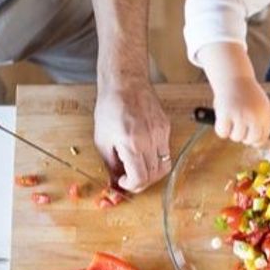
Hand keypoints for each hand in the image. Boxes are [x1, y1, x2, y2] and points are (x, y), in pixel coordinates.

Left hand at [93, 78, 171, 192]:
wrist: (125, 83)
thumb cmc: (110, 107)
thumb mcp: (102, 140)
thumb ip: (111, 165)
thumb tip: (115, 183)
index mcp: (132, 144)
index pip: (140, 178)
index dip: (132, 186)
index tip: (124, 182)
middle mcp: (150, 140)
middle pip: (154, 176)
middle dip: (141, 182)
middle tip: (130, 178)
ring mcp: (161, 133)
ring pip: (164, 166)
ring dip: (151, 173)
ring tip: (139, 168)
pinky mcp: (166, 128)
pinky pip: (166, 151)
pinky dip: (156, 158)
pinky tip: (144, 152)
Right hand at [211, 76, 269, 144]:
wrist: (233, 76)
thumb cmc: (246, 92)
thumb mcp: (259, 104)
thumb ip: (260, 121)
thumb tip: (258, 142)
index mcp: (264, 114)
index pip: (263, 136)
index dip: (257, 141)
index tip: (252, 141)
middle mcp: (253, 115)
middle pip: (250, 139)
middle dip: (244, 137)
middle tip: (239, 129)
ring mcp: (239, 115)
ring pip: (236, 137)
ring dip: (232, 132)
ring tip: (231, 119)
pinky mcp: (225, 114)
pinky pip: (223, 132)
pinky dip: (221, 129)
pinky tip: (222, 119)